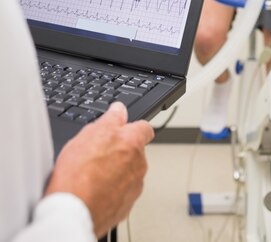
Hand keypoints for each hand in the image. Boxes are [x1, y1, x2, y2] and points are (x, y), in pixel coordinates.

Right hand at [44, 102, 153, 237]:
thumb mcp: (88, 133)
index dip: (133, 127)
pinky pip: (123, 192)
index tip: (124, 129)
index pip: (144, 127)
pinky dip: (113, 190)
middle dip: (121, 151)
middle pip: (135, 151)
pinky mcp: (127, 205)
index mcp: (132, 142)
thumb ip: (110, 119)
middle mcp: (139, 163)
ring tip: (93, 175)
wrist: (74, 211)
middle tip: (99, 155)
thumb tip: (118, 109)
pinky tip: (96, 190)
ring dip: (117, 171)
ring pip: (129, 172)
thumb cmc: (78, 174)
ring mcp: (135, 185)